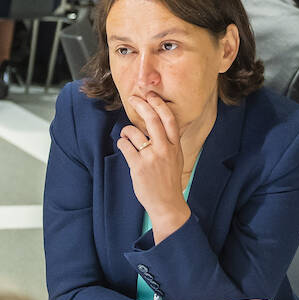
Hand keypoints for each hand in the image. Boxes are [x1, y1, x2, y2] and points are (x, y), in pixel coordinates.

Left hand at [117, 93, 188, 233]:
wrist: (167, 204)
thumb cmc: (169, 181)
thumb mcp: (176, 159)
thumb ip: (170, 143)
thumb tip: (158, 126)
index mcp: (175, 146)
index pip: (169, 119)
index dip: (159, 104)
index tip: (151, 95)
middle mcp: (165, 149)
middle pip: (152, 119)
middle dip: (141, 105)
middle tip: (133, 98)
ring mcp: (151, 157)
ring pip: (134, 132)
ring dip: (126, 131)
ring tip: (126, 136)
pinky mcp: (139, 166)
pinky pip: (125, 146)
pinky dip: (121, 143)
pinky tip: (123, 146)